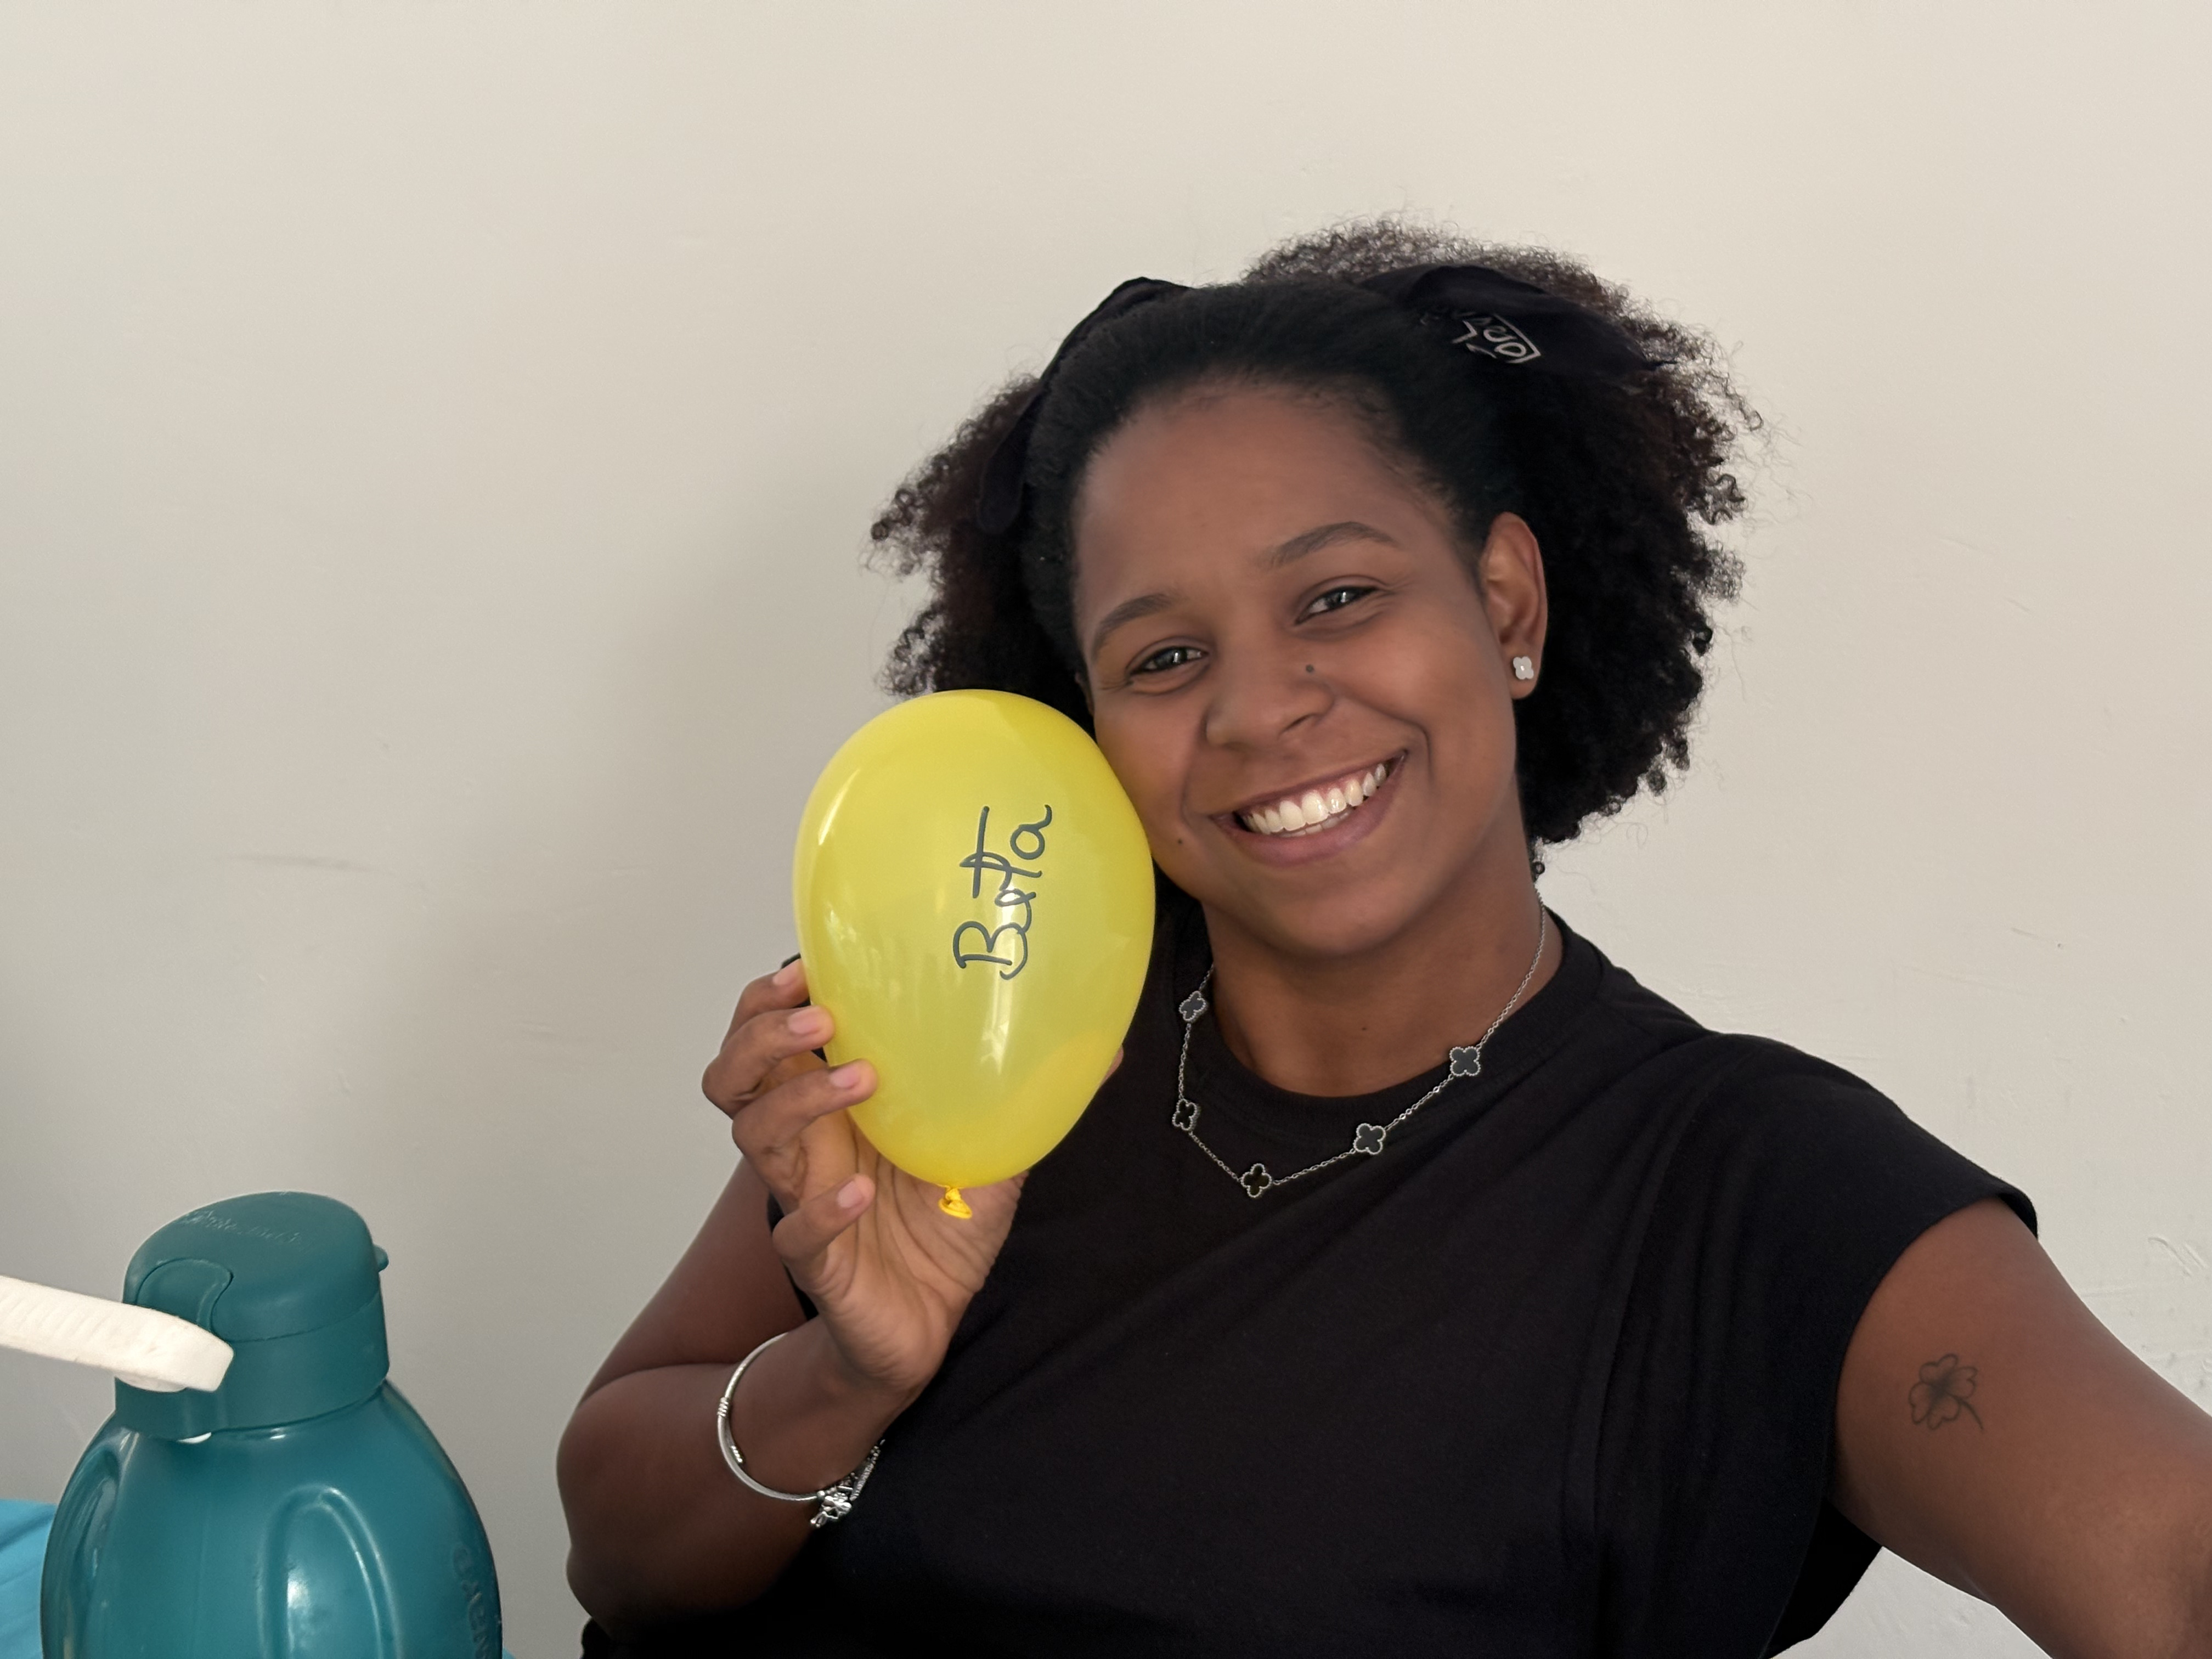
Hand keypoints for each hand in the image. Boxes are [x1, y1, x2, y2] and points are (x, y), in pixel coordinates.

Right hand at [701, 959, 1022, 1402]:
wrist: (929, 1327)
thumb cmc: (943, 1228)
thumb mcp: (995, 1151)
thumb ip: (1029, 1098)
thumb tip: (1105, 1046)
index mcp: (834, 1107)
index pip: (769, 1037)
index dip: (768, 1000)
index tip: (807, 966)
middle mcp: (808, 1144)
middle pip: (733, 1076)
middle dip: (763, 1035)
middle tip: (819, 1016)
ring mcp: (803, 1198)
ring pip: (753, 1134)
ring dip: (800, 1098)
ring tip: (861, 1079)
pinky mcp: (817, 1263)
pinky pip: (796, 1231)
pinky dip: (823, 1209)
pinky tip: (862, 1193)